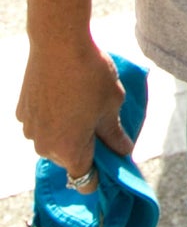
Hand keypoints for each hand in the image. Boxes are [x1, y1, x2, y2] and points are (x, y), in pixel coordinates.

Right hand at [17, 36, 131, 183]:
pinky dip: (53, 116)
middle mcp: (45, 147)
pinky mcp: (21, 112)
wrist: (58, 45)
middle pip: (69, 158)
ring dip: (67, 130)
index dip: (99, 176)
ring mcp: (29, 130)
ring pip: (53, 140)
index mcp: (70, 151)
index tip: (110, 164)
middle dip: (86, 146)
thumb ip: (115, 134)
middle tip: (103, 122)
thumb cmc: (91, 76)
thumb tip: (123, 151)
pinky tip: (66, 94)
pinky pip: (41, 123)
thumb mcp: (112, 105)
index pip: (84, 181)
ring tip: (84, 103)